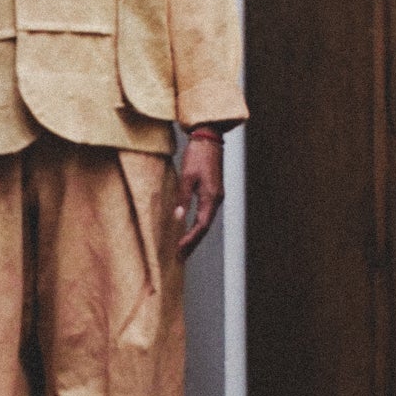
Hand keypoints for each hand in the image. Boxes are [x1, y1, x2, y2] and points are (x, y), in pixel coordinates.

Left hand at [173, 133, 224, 256]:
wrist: (209, 138)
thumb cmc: (198, 155)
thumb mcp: (187, 176)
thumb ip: (183, 198)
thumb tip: (179, 217)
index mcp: (211, 197)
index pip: (201, 226)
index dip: (190, 239)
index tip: (179, 250)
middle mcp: (217, 199)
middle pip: (205, 227)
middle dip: (192, 243)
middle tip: (180, 257)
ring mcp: (216, 195)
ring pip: (206, 221)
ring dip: (195, 235)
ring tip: (183, 248)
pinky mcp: (213, 191)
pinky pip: (205, 213)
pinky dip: (197, 224)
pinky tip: (189, 229)